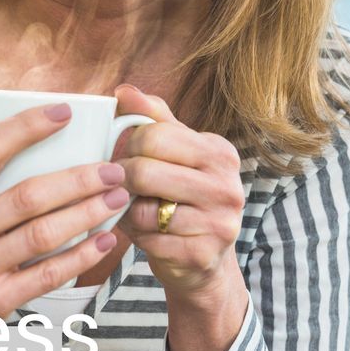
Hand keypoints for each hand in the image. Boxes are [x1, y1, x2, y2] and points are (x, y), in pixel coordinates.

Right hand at [0, 83, 130, 323]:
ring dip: (87, 213)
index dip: (28, 126)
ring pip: (42, 235)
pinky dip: (81, 257)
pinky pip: (46, 276)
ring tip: (118, 197)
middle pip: (26, 196)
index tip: (66, 111)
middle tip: (113, 167)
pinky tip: (106, 240)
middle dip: (78, 179)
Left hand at [112, 84, 245, 303]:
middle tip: (123, 186)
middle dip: (122, 179)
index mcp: (220, 152)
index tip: (130, 158)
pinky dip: (136, 237)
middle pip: (144, 171)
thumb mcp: (175, 153)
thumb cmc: (183, 196)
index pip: (154, 135)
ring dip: (128, 211)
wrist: (205, 259)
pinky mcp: (201, 255)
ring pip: (142, 209)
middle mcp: (227, 186)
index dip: (130, 147)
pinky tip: (146, 234)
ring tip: (136, 209)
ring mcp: (218, 223)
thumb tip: (123, 91)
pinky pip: (146, 240)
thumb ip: (151, 119)